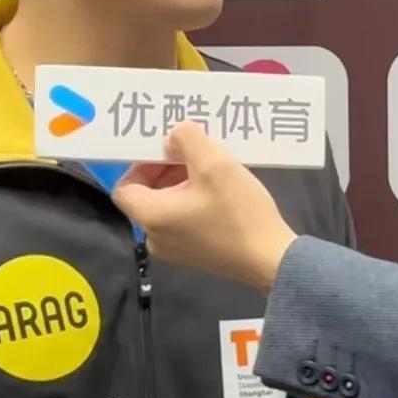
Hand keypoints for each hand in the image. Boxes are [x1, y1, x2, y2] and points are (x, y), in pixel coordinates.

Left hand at [113, 123, 298, 293]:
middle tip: (196, 155)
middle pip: (147, 195)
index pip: (124, 186)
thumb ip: (187, 139)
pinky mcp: (195, 256)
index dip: (141, 164)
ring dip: (184, 184)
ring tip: (213, 172)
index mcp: (151, 216)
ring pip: (167, 207)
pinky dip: (195, 203)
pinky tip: (221, 194)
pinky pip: (183, 221)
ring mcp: (175, 251)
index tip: (169, 151)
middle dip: (167, 170)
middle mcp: (155, 238)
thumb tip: (175, 136)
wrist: (272, 260)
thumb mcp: (215, 164)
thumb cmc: (240, 213)